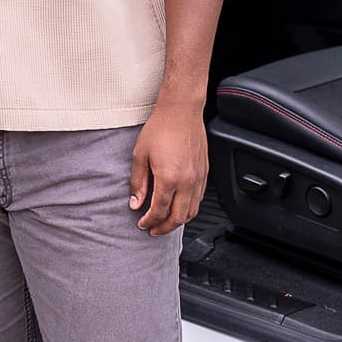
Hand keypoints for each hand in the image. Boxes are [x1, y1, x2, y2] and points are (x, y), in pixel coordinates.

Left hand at [129, 96, 208, 234]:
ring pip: (192, 211)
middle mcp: (187, 181)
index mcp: (169, 178)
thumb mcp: (140, 155)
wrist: (181, 111)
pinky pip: (199, 198)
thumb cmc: (160, 128)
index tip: (142, 224)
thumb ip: (138, 183)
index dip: (149, 221)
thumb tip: (135, 203)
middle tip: (153, 230)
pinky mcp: (205, 172)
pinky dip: (189, 208)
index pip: (159, 210)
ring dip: (179, 221)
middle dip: (164, 228)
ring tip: (166, 222)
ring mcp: (199, 177)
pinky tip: (180, 207)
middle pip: (178, 217)